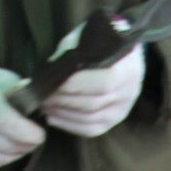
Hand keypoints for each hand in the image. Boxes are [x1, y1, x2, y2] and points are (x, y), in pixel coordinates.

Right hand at [0, 68, 45, 170]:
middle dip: (24, 146)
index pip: (3, 120)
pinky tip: (0, 150)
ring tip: (18, 145)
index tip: (39, 135)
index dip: (25, 133)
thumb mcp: (5, 78)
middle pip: (1, 144)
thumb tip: (41, 109)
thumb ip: (22, 93)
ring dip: (13, 156)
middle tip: (32, 141)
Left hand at [42, 23, 146, 137]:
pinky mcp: (115, 119)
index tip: (48, 82)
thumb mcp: (86, 41)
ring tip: (44, 106)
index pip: (102, 83)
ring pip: (91, 118)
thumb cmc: (99, 42)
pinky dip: (70, 125)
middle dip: (63, 101)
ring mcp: (123, 108)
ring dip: (63, 114)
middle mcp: (129, 91)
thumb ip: (70, 57)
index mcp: (127, 68)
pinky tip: (53, 118)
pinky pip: (92, 129)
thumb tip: (47, 76)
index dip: (73, 85)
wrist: (120, 51)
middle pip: (93, 103)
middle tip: (40, 96)